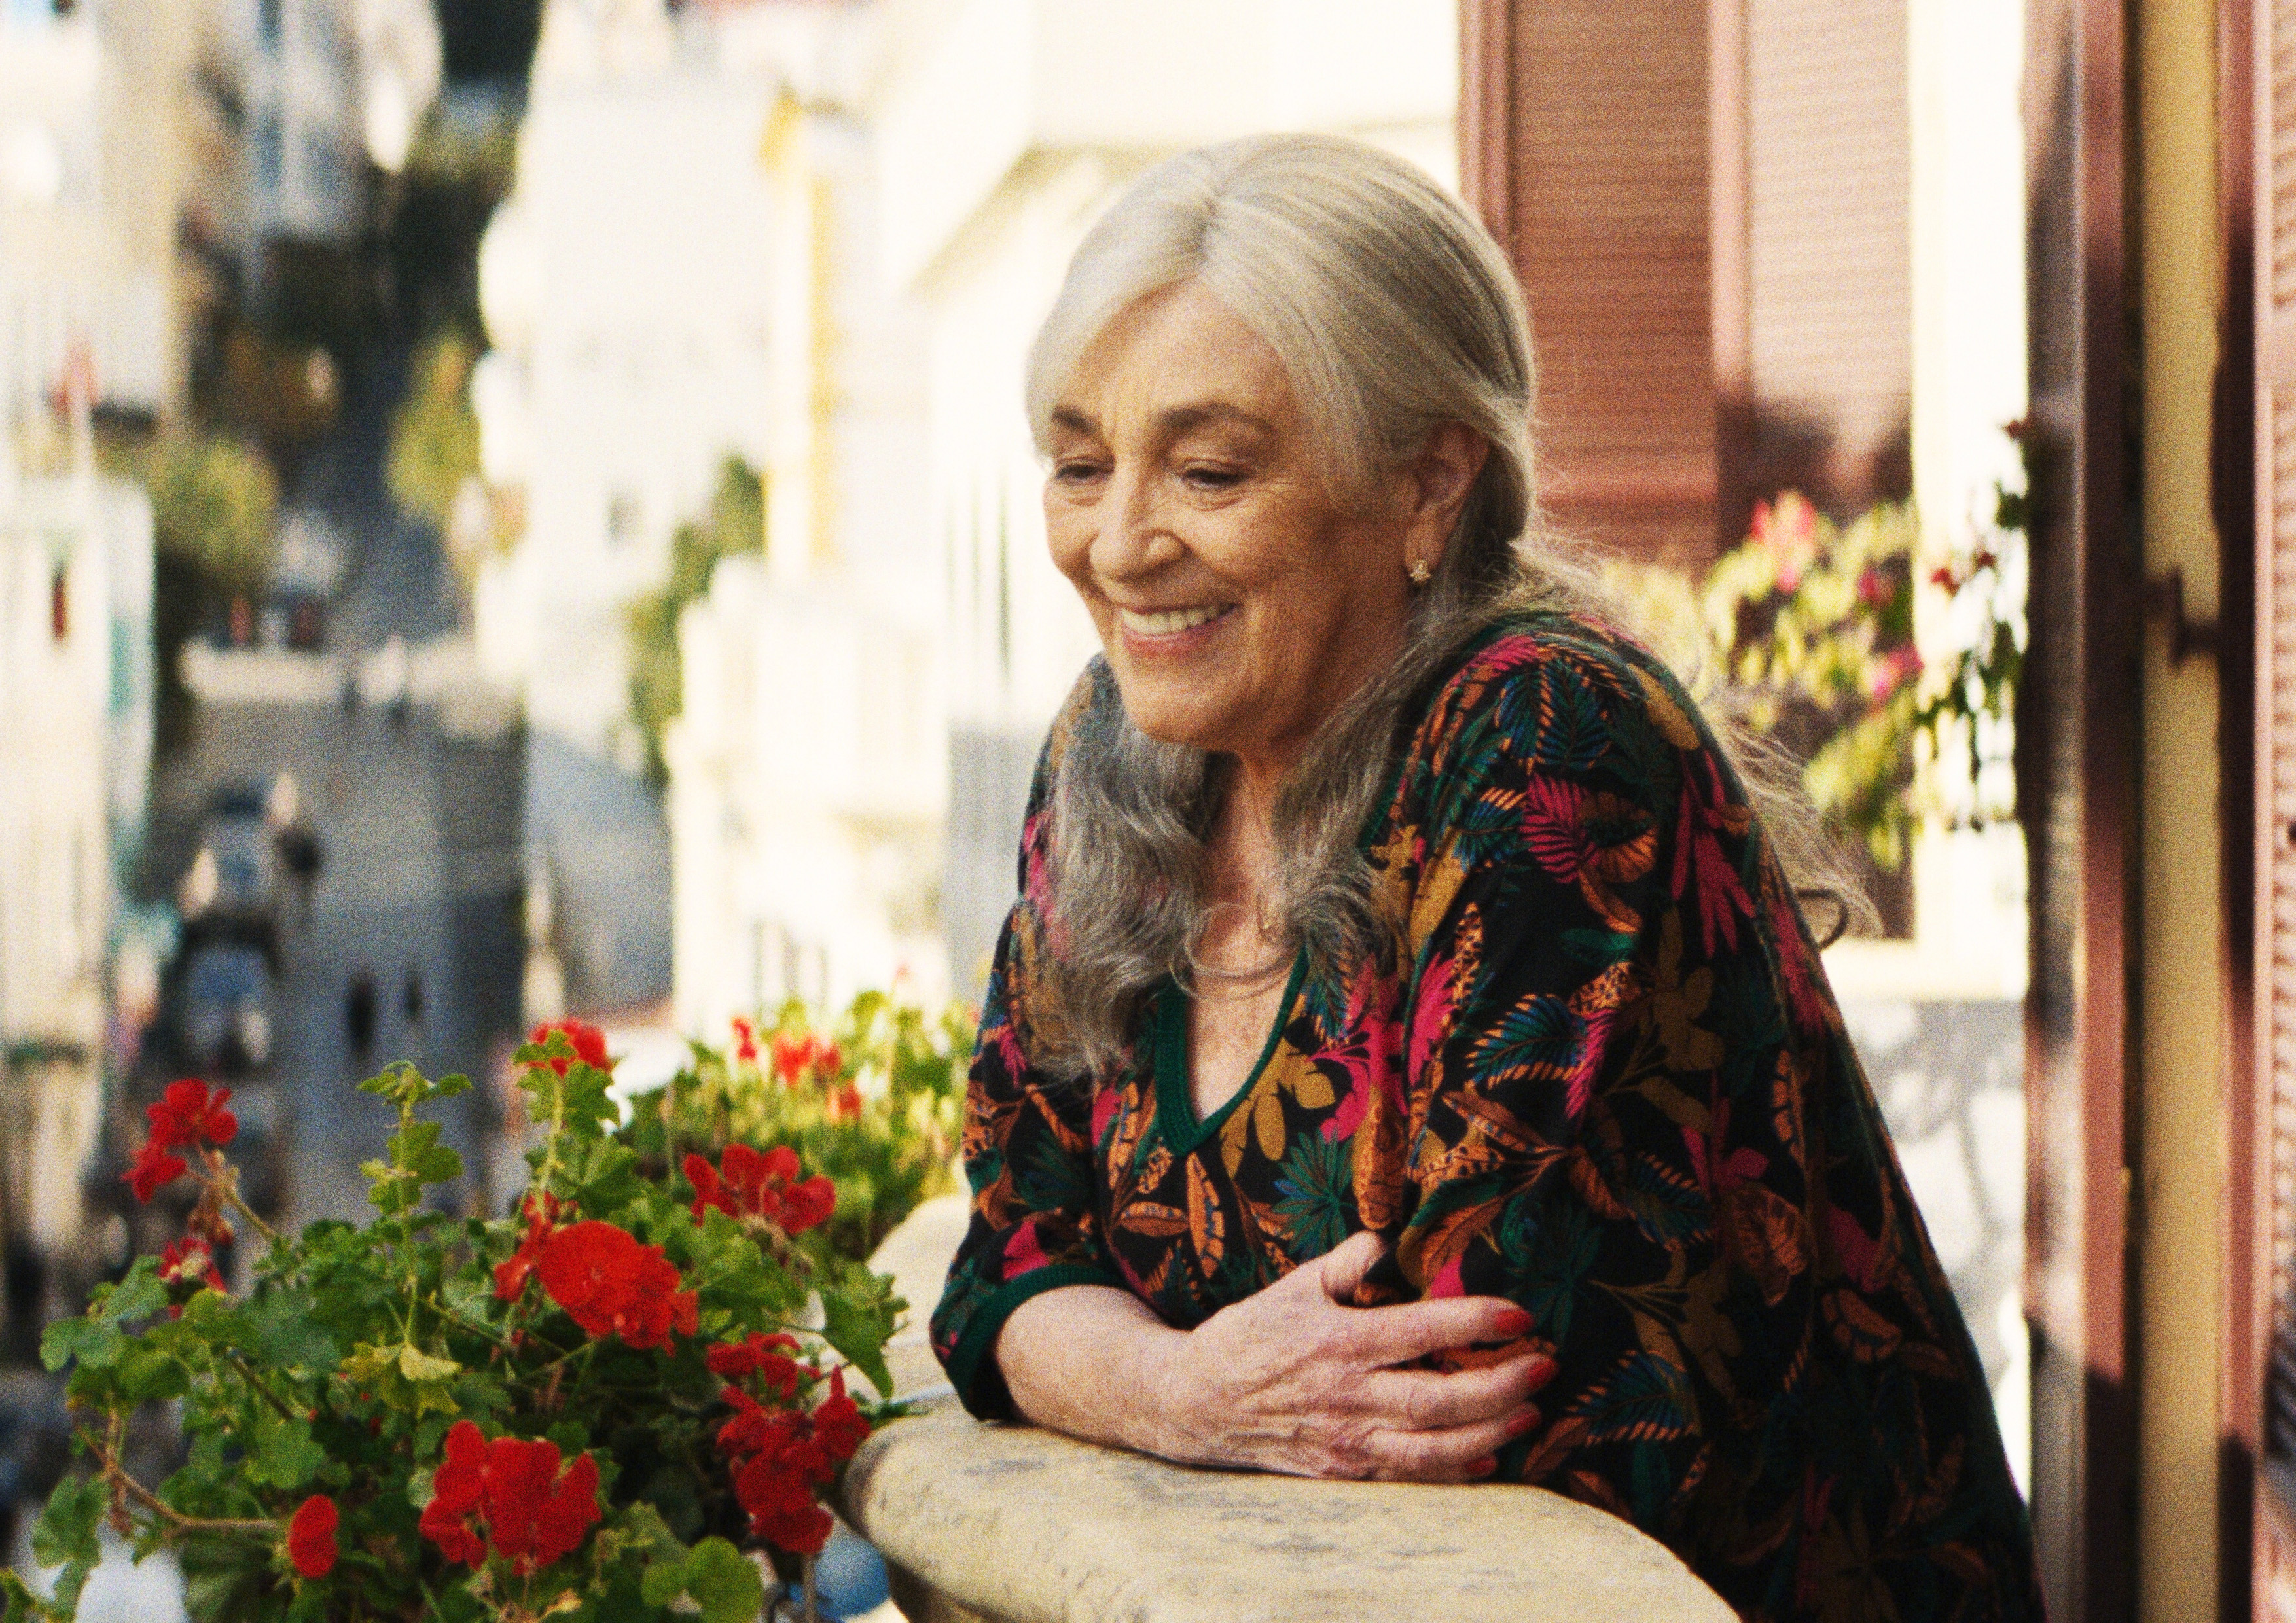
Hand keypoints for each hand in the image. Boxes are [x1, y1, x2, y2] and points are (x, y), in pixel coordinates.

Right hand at [1144, 1232, 1552, 1482]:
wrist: (1194, 1402)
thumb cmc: (1248, 1336)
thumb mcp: (1294, 1286)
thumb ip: (1347, 1264)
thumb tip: (1390, 1237)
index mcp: (1340, 1340)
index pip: (1424, 1330)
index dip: (1477, 1322)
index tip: (1521, 1314)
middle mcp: (1349, 1394)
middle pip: (1442, 1397)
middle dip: (1503, 1383)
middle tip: (1546, 1366)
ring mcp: (1347, 1438)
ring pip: (1433, 1445)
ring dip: (1490, 1431)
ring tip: (1530, 1412)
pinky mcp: (1343, 1469)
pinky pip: (1410, 1475)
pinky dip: (1454, 1470)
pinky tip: (1489, 1456)